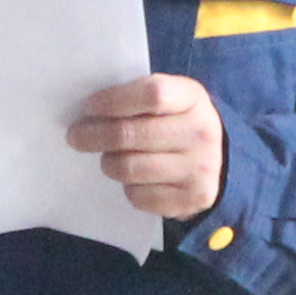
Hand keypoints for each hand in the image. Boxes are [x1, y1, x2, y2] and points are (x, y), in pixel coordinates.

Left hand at [71, 75, 224, 221]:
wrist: (219, 161)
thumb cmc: (177, 123)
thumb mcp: (171, 100)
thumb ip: (137, 98)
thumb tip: (88, 111)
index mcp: (193, 98)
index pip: (151, 95)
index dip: (114, 100)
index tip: (88, 107)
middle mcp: (201, 133)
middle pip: (131, 134)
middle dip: (94, 135)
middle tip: (76, 136)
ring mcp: (199, 168)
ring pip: (129, 168)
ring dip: (108, 163)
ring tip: (106, 158)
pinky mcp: (192, 199)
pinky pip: (140, 196)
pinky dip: (128, 188)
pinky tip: (132, 178)